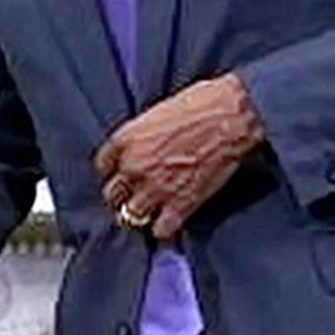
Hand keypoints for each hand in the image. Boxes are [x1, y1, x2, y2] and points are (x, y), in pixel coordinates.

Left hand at [94, 73, 264, 240]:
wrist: (232, 117)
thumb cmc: (202, 104)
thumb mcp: (158, 112)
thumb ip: (142, 135)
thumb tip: (143, 148)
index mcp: (126, 139)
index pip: (102, 165)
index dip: (113, 170)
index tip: (121, 173)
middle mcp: (134, 166)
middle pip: (112, 194)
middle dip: (122, 195)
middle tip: (132, 196)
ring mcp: (156, 188)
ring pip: (130, 216)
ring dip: (139, 214)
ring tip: (148, 212)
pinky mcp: (181, 205)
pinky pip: (160, 230)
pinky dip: (164, 229)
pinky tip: (169, 222)